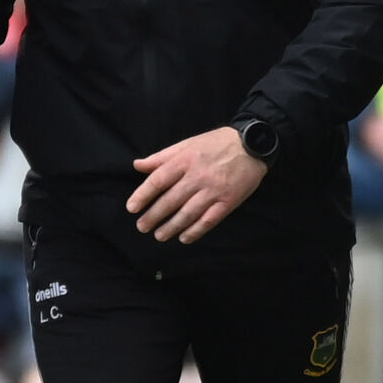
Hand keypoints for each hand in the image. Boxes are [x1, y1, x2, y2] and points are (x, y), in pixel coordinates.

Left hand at [128, 126, 267, 243]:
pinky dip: (195, 231)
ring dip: (171, 227)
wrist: (251, 145)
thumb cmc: (215, 144)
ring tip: (159, 235)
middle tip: (142, 227)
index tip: (131, 208)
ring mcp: (213, 190)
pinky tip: (184, 238)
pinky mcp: (228, 202)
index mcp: (184, 160)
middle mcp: (197, 176)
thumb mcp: (186, 144)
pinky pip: (208, 220)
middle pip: (170, 200)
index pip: (158, 180)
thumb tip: (137, 165)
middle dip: (154, 216)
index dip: (143, 195)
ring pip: (188, 213)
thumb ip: (161, 157)